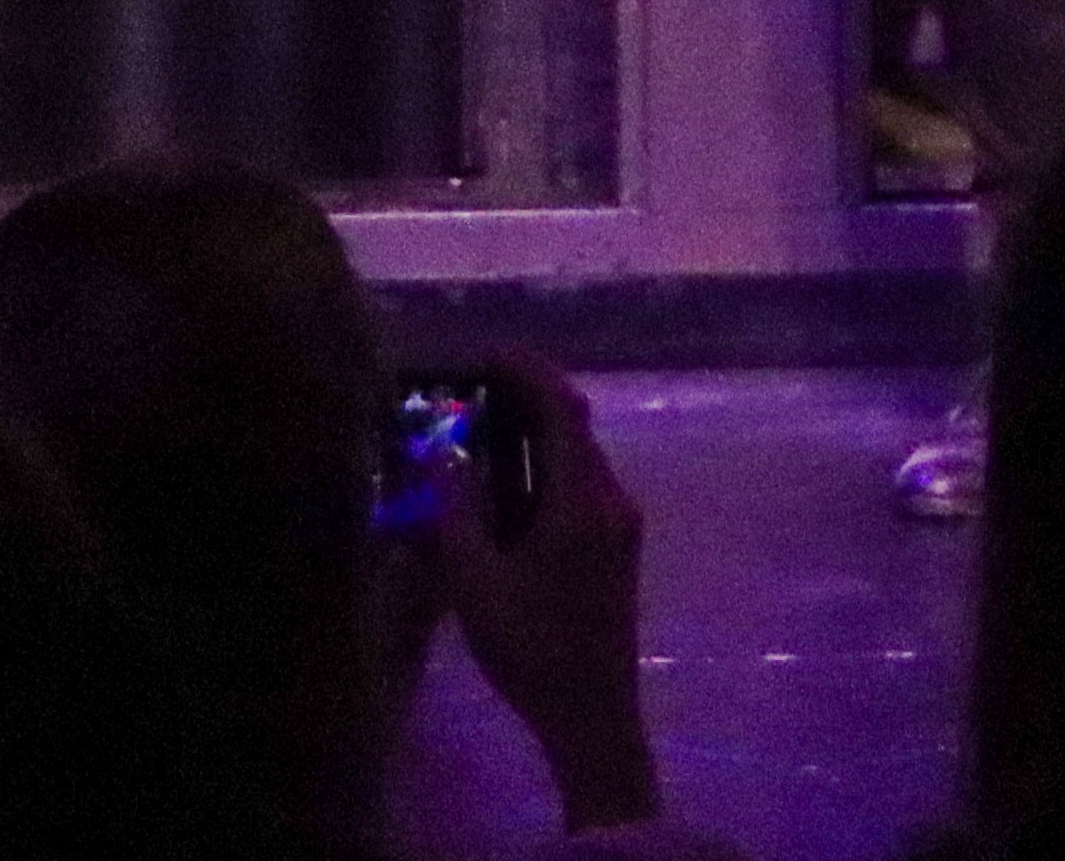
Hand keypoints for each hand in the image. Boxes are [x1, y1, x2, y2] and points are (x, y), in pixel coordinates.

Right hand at [426, 351, 663, 834]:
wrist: (592, 710)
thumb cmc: (530, 647)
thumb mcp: (475, 580)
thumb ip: (458, 511)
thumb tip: (444, 454)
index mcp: (583, 500)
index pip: (561, 410)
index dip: (526, 372)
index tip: (486, 353)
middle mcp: (612, 499)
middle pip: (572, 427)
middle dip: (524, 399)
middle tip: (469, 388)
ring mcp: (620, 523)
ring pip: (576, 458)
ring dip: (532, 438)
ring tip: (476, 431)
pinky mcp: (615, 545)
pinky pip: (579, 486)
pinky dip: (542, 470)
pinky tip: (502, 487)